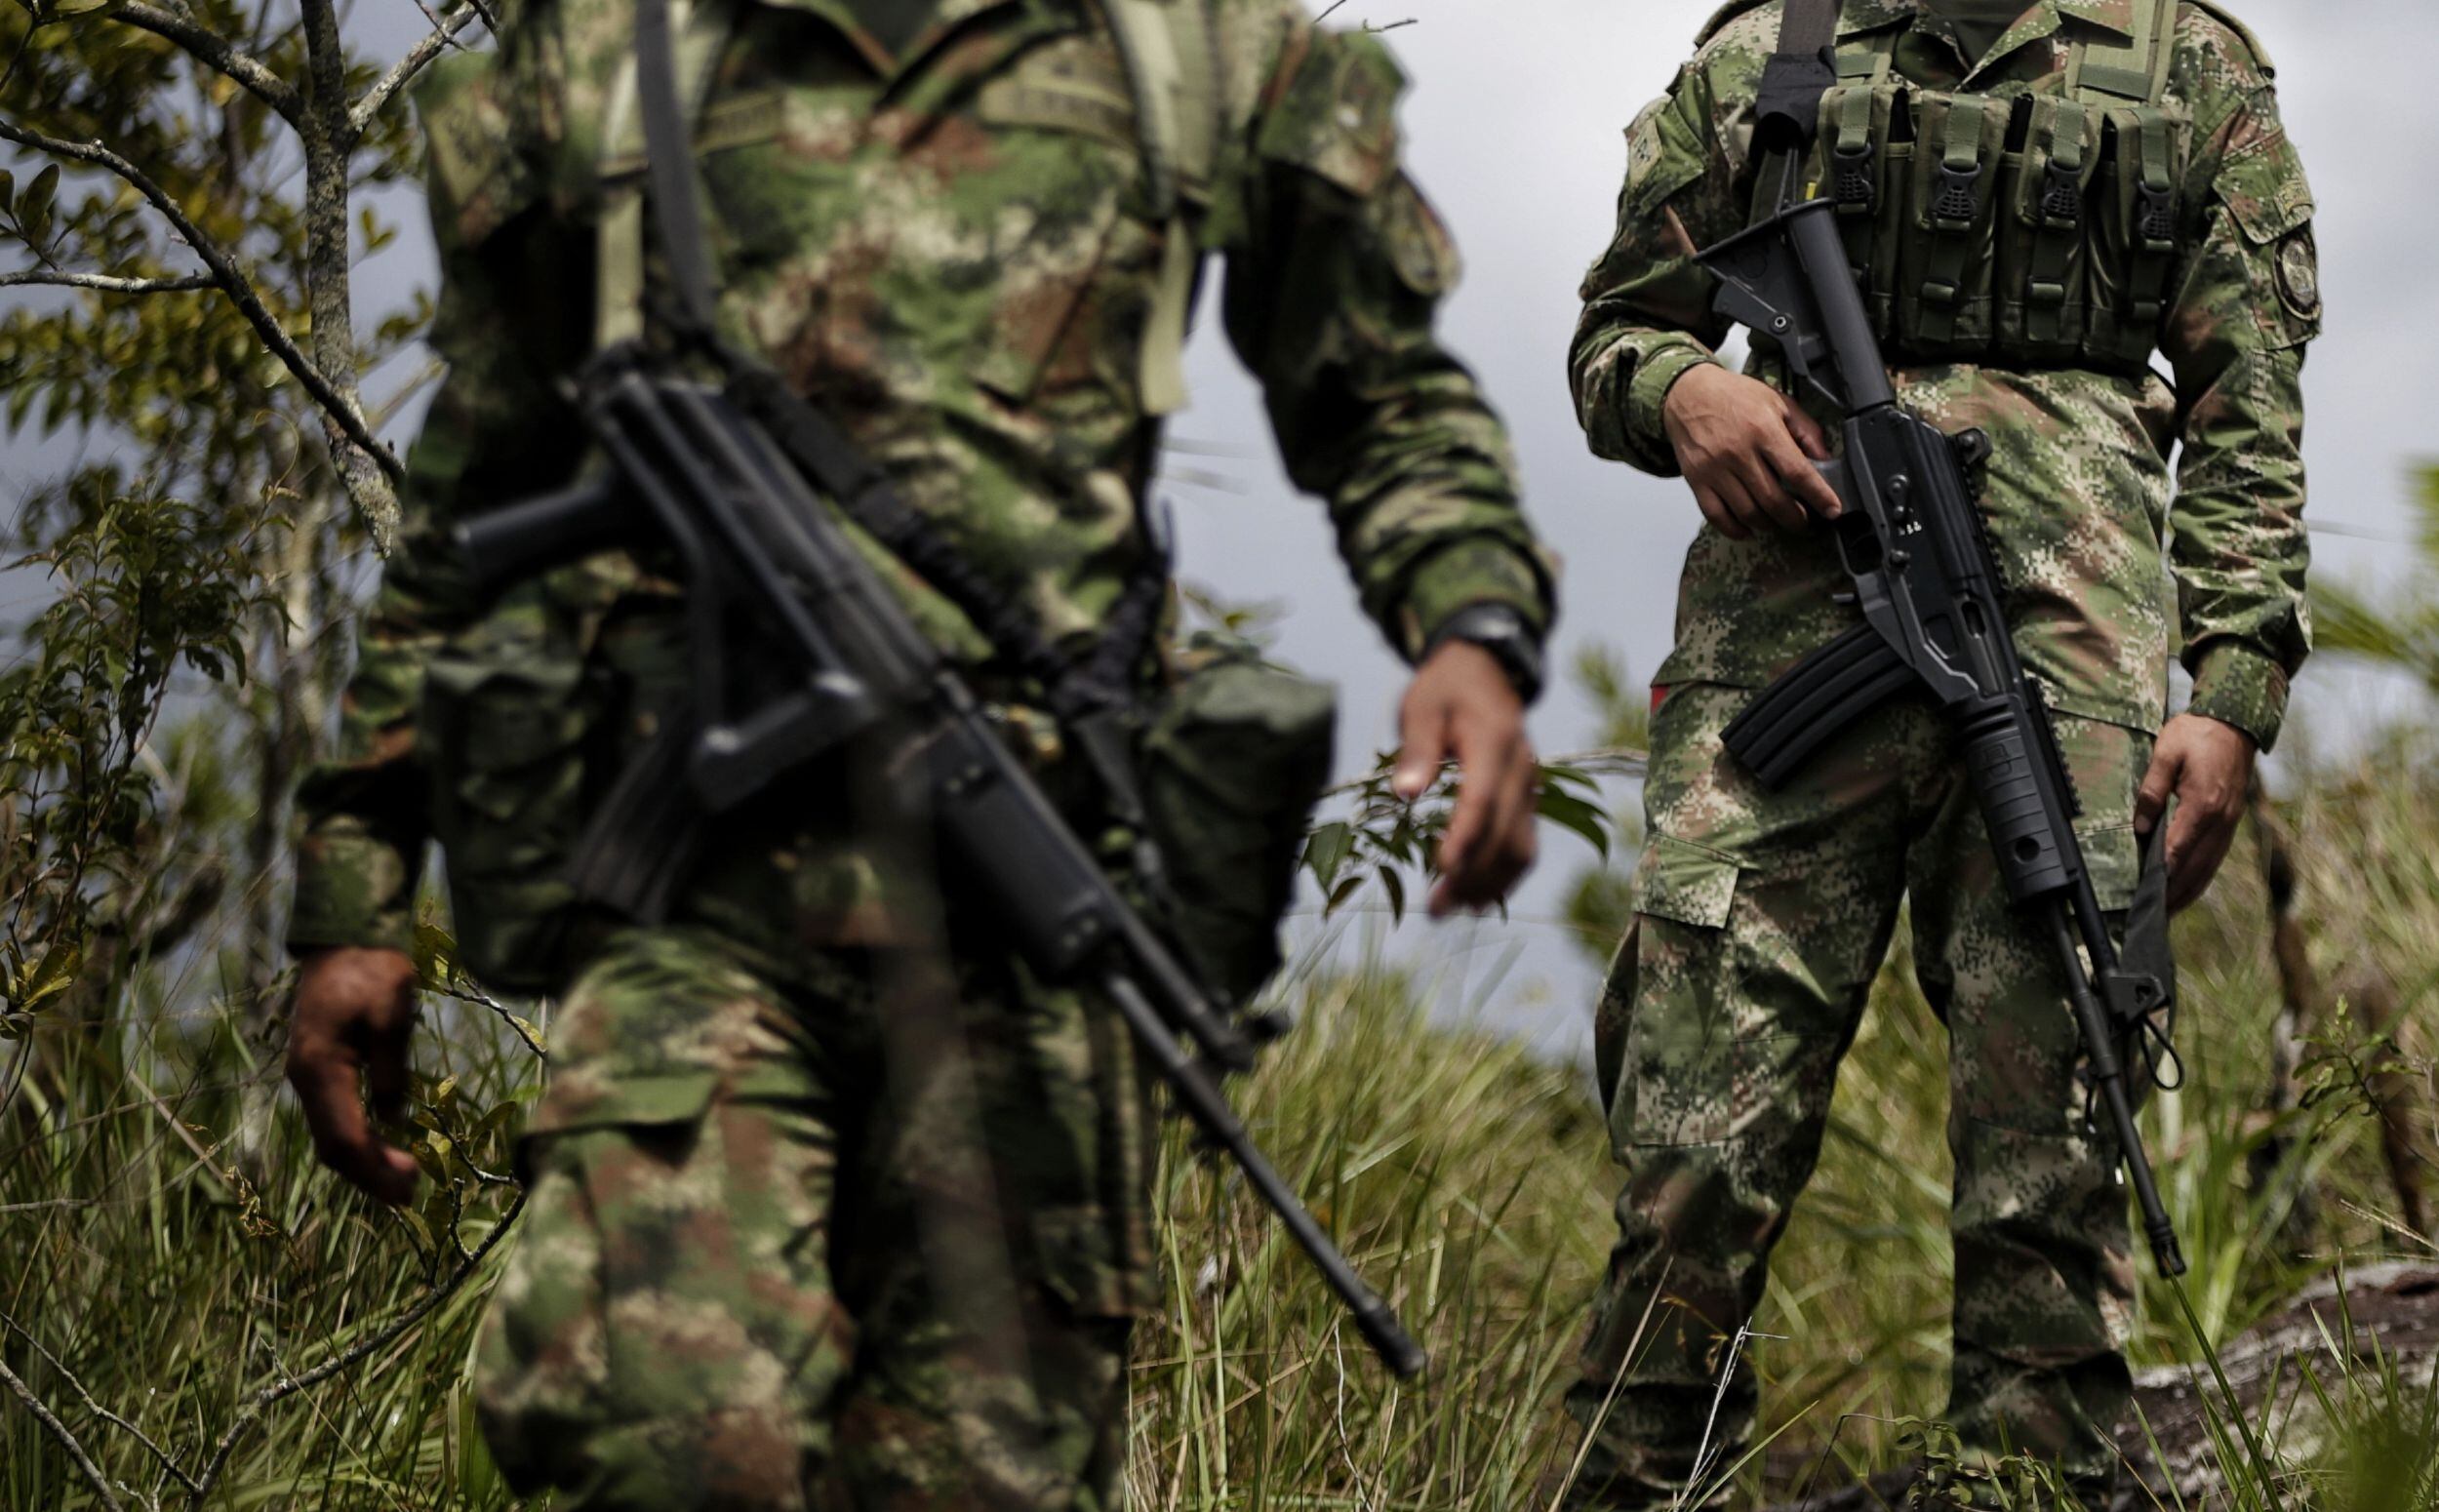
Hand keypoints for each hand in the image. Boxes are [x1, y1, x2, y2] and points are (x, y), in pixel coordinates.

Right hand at [286, 946, 422, 1204]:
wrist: (342, 939)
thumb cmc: (372, 971)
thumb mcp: (392, 1016)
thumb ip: (392, 1069)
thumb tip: (394, 1117)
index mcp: (321, 1069)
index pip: (346, 1137)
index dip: (377, 1168)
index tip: (411, 1185)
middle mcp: (305, 1080)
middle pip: (332, 1147)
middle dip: (370, 1175)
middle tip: (411, 1194)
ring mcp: (307, 1077)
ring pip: (330, 1136)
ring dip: (364, 1162)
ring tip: (403, 1179)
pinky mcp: (317, 1071)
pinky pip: (333, 1118)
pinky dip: (357, 1140)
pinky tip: (384, 1148)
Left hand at [1393, 640, 1537, 916]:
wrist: (1485, 671)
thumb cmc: (1445, 689)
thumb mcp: (1421, 707)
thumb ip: (1416, 749)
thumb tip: (1405, 793)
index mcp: (1494, 743)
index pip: (1483, 799)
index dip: (1465, 838)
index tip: (1442, 870)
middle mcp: (1520, 770)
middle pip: (1505, 833)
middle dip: (1473, 876)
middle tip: (1434, 910)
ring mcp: (1528, 788)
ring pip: (1522, 848)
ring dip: (1489, 885)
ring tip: (1450, 910)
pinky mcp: (1526, 800)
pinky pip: (1524, 845)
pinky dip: (1504, 876)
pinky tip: (1476, 899)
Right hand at [1662, 363, 1842, 539]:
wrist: (1688, 392)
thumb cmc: (1735, 396)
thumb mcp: (1778, 401)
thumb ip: (1805, 430)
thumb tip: (1824, 460)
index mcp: (1763, 429)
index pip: (1797, 472)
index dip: (1819, 495)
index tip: (1832, 510)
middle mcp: (1738, 451)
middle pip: (1773, 500)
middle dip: (1795, 518)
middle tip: (1804, 521)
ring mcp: (1714, 468)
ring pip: (1747, 512)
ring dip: (1769, 525)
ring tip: (1778, 522)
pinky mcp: (1696, 479)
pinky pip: (1717, 515)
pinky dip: (1735, 529)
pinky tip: (1748, 530)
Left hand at [2134, 714, 2257, 913]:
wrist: (2235, 722)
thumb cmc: (2197, 734)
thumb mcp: (2165, 753)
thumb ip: (2151, 791)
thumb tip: (2141, 827)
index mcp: (2203, 804)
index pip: (2178, 850)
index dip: (2161, 876)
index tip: (2146, 896)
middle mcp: (2221, 820)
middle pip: (2196, 867)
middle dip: (2175, 893)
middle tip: (2154, 916)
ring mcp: (2230, 822)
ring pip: (2209, 866)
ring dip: (2189, 890)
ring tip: (2169, 911)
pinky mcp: (2231, 821)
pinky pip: (2216, 856)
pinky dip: (2202, 875)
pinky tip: (2189, 886)